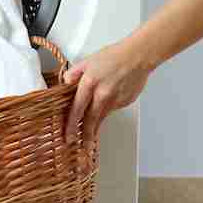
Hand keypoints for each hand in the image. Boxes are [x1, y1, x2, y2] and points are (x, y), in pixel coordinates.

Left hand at [63, 39, 153, 170]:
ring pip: (101, 118)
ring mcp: (115, 100)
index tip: (67, 136)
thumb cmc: (113, 56)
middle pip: (90, 119)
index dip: (71, 124)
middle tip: (78, 146)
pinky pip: (111, 110)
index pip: (77, 108)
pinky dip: (105, 113)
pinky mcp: (124, 102)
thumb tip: (64, 82)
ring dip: (94, 129)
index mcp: (89, 83)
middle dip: (84, 135)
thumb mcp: (87, 61)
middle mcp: (102, 94)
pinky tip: (104, 110)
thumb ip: (74, 73)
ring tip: (89, 141)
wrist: (138, 57)